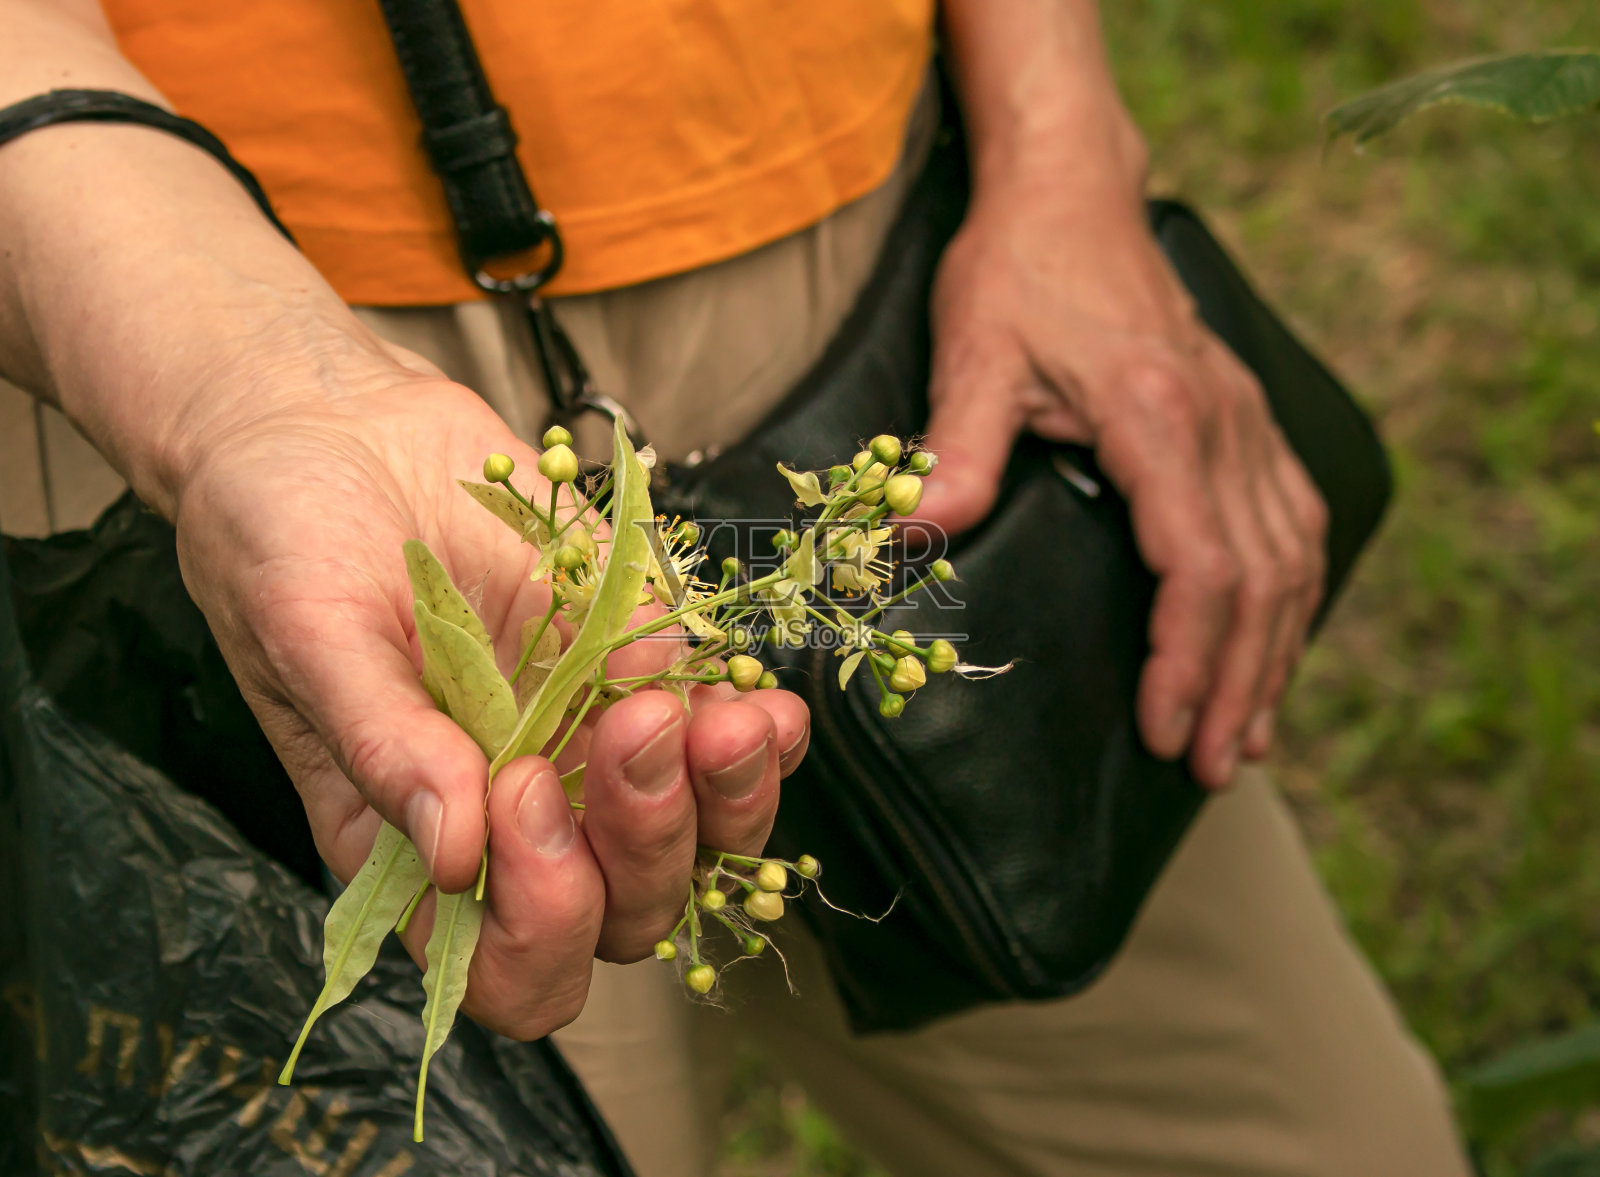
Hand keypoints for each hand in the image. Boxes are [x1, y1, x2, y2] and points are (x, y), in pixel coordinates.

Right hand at [169, 345, 808, 1037]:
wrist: (332, 425)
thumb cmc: (282, 533)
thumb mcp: (306, 629)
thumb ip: (377, 740)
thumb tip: (452, 854)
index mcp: (413, 840)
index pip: (505, 964)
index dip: (541, 923)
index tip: (524, 794)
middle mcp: (511, 814)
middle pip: (622, 913)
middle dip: (646, 847)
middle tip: (626, 732)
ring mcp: (583, 745)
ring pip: (694, 841)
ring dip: (725, 801)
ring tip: (724, 725)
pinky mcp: (633, 669)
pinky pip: (719, 739)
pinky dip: (759, 739)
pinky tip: (765, 707)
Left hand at [916, 175, 1326, 787]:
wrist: (1071, 189)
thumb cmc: (1018, 269)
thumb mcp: (974, 352)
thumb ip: (957, 447)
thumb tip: (918, 539)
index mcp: (1158, 417)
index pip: (1199, 566)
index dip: (1189, 660)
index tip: (1167, 730)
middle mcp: (1222, 423)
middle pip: (1261, 580)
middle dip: (1239, 682)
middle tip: (1213, 765)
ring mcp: (1245, 417)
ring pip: (1292, 556)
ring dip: (1277, 651)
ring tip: (1252, 732)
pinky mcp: (1244, 413)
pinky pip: (1293, 516)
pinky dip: (1292, 591)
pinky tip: (1278, 637)